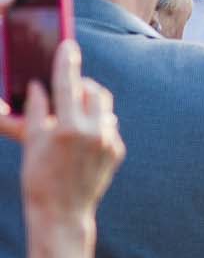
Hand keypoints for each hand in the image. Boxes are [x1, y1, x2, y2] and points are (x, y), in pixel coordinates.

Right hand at [0, 41, 123, 225]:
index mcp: (67, 128)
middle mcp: (93, 131)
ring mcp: (109, 141)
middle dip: (80, 85)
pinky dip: (96, 123)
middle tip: (66, 87)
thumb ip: (36, 112)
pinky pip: (109, 126)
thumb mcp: (32, 143)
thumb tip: (37, 87)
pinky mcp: (117, 151)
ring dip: (89, 102)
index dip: (66, 62)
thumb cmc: (39, 178)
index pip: (68, 84)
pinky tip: (82, 134)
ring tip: (73, 111)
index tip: (67, 45)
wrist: (62, 212)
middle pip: (92, 91)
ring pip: (104, 106)